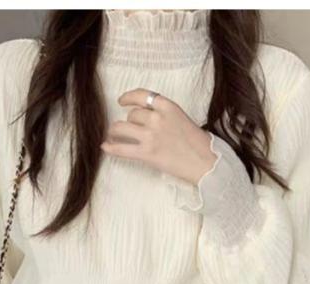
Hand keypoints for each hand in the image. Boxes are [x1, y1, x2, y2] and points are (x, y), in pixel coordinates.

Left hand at [100, 88, 217, 184]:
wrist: (205, 163)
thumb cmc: (198, 143)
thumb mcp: (182, 118)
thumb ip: (164, 114)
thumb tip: (145, 116)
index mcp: (168, 106)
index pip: (142, 95)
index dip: (129, 97)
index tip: (122, 101)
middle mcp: (157, 118)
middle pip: (132, 114)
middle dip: (129, 121)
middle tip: (130, 128)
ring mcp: (150, 136)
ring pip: (122, 127)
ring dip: (116, 131)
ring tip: (114, 135)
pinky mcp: (146, 153)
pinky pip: (122, 148)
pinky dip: (111, 147)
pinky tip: (104, 147)